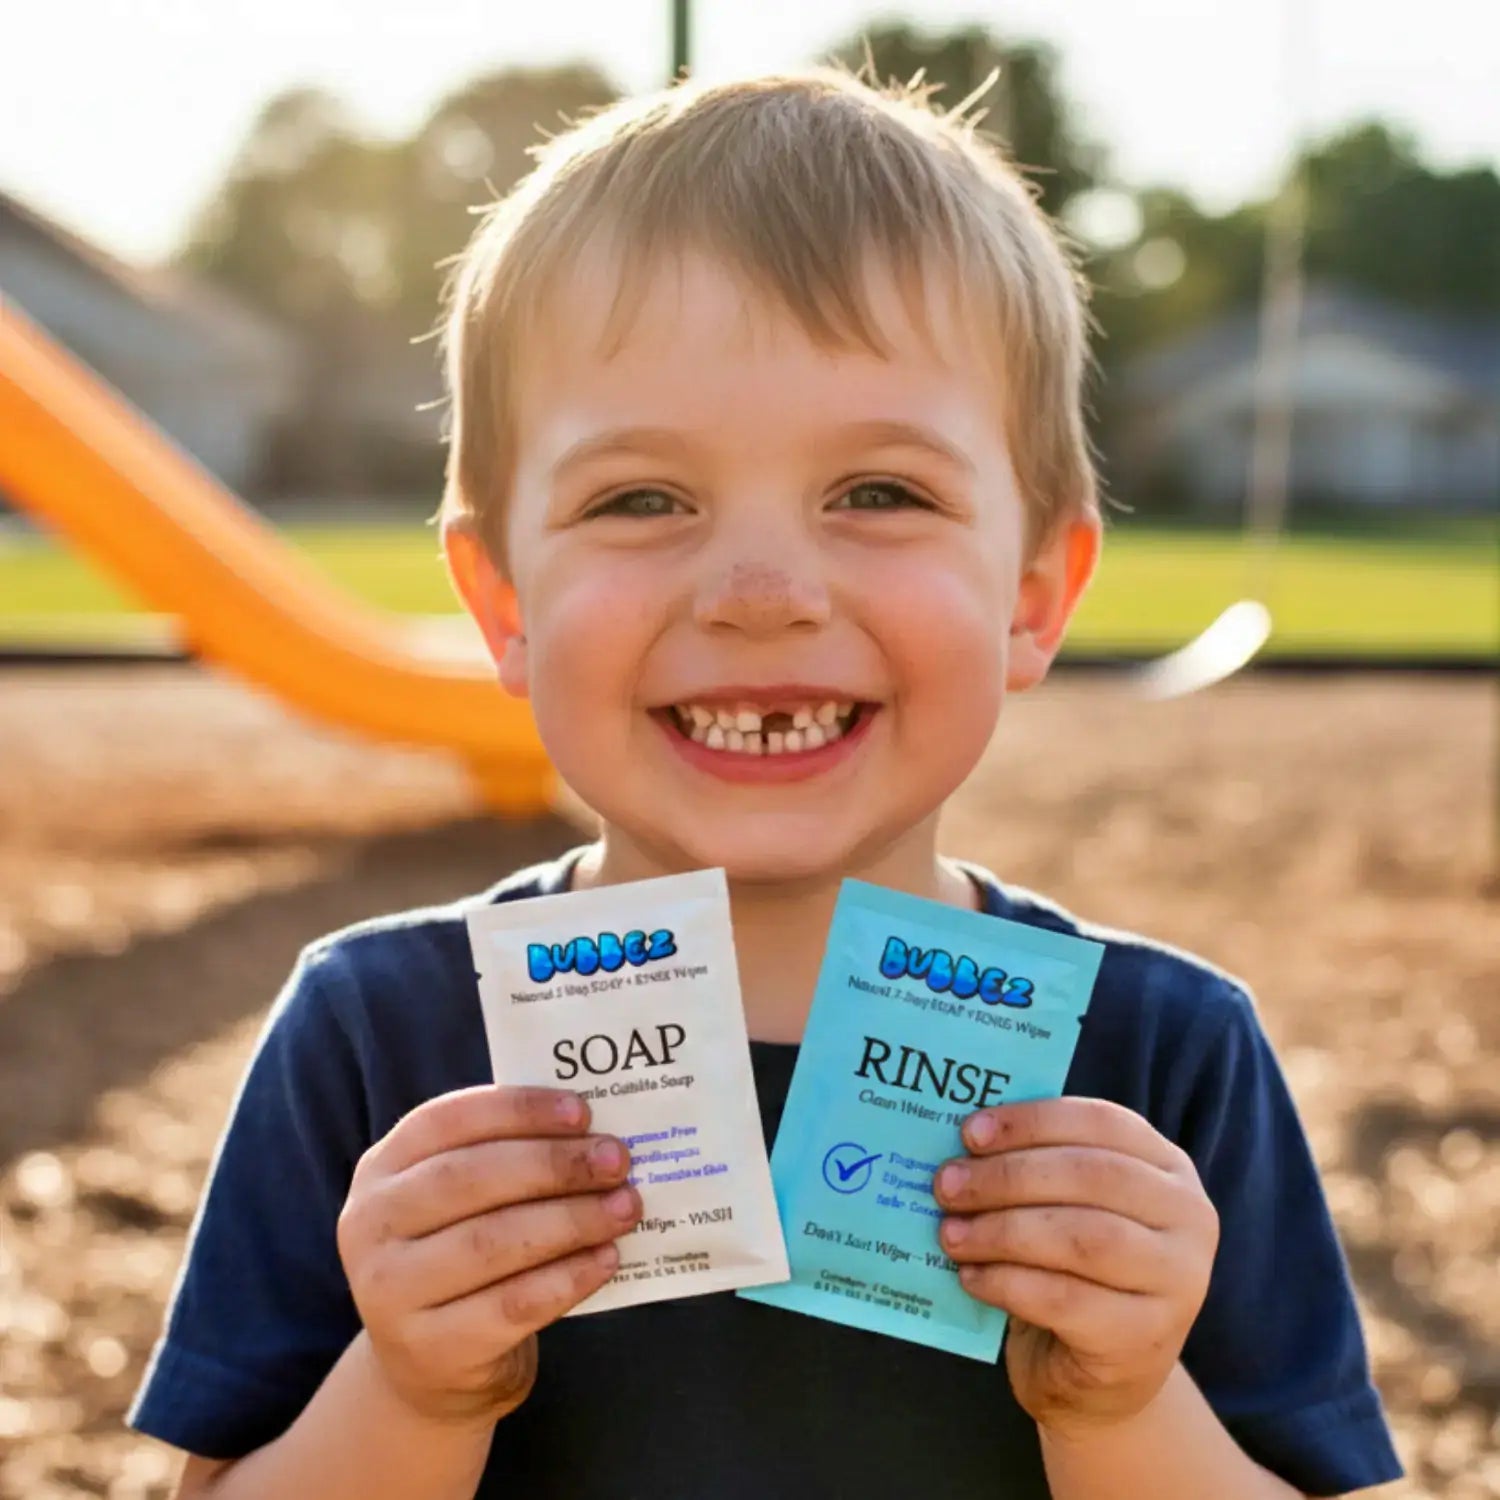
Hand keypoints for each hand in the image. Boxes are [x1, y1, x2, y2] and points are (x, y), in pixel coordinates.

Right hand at [337, 1085, 640, 1428]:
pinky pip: (511, 1305)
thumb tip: (592, 1133)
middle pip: (468, 1179)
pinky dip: (567, 1278)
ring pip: (491, 1243)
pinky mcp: (430, 1348)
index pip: (447, 1121)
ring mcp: (391, 1292)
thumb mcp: (458, 1200)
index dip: (516, 1110)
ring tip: (625, 1207)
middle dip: (552, 1165)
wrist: (429, 1366)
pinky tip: (607, 1259)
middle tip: (615, 1161)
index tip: (581, 1111)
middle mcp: (372, 1225)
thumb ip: (507, 1158)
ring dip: (570, 1220)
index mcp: (382, 1168)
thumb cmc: (459, 1255)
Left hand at [933, 1096, 1218, 1440]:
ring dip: (1003, 1231)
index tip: (970, 1131)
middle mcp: (1189, 1219)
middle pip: (1091, 1176)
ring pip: (1082, 1237)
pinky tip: (972, 1277)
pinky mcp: (1143, 1339)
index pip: (1102, 1122)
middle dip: (1008, 1176)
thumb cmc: (1078, 1272)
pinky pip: (1065, 1299)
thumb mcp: (1070, 1207)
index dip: (1032, 1121)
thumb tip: (964, 1144)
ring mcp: (1177, 1283)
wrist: (1105, 1378)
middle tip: (947, 1185)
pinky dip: (1007, 1283)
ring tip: (951, 1234)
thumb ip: (1039, 1168)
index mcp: (1168, 1167)